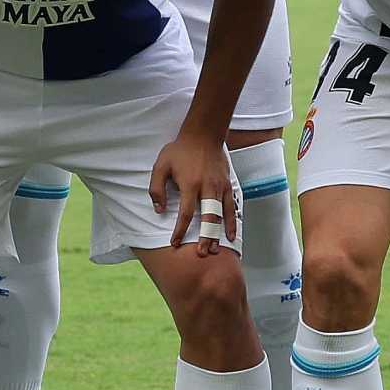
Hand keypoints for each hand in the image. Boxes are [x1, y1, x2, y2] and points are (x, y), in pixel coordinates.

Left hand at [148, 128, 236, 253]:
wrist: (203, 135)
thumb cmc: (179, 151)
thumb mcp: (160, 166)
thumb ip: (157, 188)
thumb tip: (159, 210)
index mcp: (190, 184)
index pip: (185, 213)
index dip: (180, 230)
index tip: (175, 243)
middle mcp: (207, 188)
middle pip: (208, 218)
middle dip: (204, 237)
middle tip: (200, 254)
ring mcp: (220, 187)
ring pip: (221, 215)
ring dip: (218, 234)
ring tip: (215, 250)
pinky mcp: (227, 185)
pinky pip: (231, 207)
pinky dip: (232, 222)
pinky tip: (231, 235)